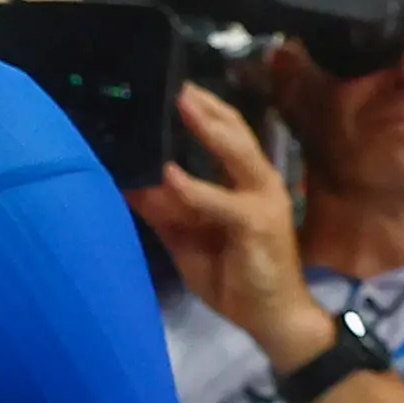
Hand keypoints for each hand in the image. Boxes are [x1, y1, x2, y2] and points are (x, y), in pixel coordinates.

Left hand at [125, 84, 332, 371]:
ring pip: (236, 152)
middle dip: (206, 106)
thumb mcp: (188, 241)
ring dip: (207, 126)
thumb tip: (131, 184)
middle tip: (174, 82)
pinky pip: (220, 201)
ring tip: (181, 102)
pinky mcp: (258, 224)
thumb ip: (165, 212)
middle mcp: (260, 183)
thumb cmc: (235, 279)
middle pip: (236, 131)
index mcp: (245, 184)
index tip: (173, 89)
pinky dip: (192, 188)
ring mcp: (263, 201)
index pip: (228, 134)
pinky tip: (169, 175)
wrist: (272, 319)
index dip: (204, 111)